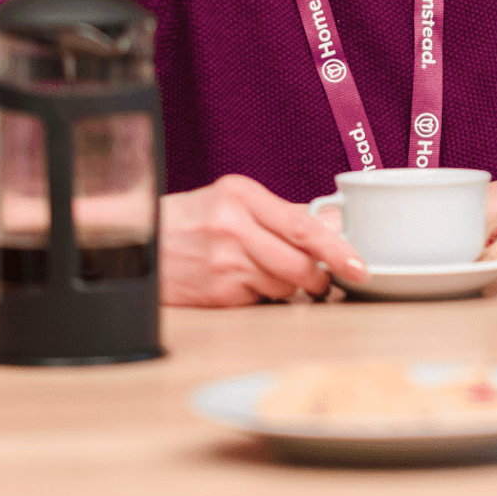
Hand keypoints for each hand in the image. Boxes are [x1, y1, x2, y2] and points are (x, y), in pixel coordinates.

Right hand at [158, 174, 365, 306]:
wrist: (138, 241)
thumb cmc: (191, 219)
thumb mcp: (234, 200)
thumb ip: (283, 213)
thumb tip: (334, 224)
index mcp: (243, 196)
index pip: (303, 226)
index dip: (337, 249)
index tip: (358, 265)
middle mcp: (233, 227)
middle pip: (299, 263)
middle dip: (320, 277)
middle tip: (324, 280)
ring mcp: (223, 263)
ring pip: (283, 284)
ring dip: (290, 286)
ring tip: (272, 274)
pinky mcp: (216, 293)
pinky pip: (259, 300)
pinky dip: (262, 296)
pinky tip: (245, 282)